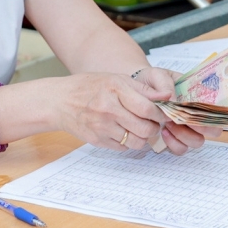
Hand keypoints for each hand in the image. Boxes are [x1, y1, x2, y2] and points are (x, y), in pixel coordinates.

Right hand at [50, 73, 169, 151]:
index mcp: (115, 89)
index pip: (148, 109)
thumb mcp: (117, 79)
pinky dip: (128, 142)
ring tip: (138, 127)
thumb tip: (167, 96)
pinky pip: (123, 148)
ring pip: (136, 142)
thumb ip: (143, 89)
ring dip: (142, 137)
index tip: (163, 114)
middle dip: (154, 127)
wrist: (60, 101)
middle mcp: (108, 109)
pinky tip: (123, 131)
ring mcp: (101, 127)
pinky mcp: (97, 140)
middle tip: (152, 122)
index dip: (161, 114)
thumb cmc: (91, 87)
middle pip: (145, 128)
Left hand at [132, 67, 222, 153]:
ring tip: (168, 124)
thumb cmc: (152, 80)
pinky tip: (163, 131)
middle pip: (213, 131)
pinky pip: (180, 149)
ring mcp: (187, 128)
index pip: (217, 110)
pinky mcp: (174, 138)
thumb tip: (173, 97)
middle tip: (183, 120)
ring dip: (184, 136)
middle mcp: (197, 114)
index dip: (213, 116)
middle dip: (201, 129)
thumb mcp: (157, 75)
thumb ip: (165, 84)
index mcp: (199, 97)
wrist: (138, 88)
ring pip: (197, 142)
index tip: (197, 113)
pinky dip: (173, 143)